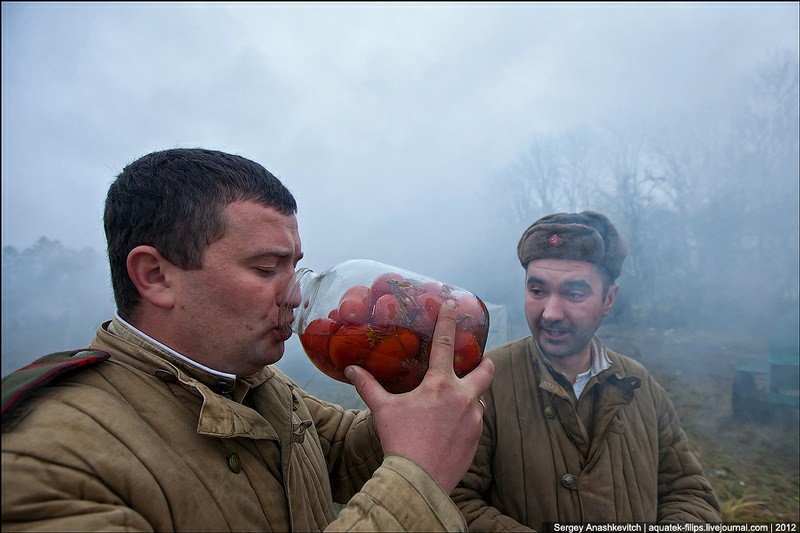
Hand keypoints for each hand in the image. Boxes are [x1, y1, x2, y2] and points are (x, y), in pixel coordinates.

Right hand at [345, 299, 494, 493]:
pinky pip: (475, 422)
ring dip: (470, 396)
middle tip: (479, 362)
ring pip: (479, 399)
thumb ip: (368, 386)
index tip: (453, 306)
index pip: (446, 344)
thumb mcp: (382, 410)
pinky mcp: (477, 439)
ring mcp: (474, 419)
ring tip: (454, 403)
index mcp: (441, 385)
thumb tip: (351, 369)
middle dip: (485, 363)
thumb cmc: (400, 441)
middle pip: (486, 370)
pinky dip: (466, 419)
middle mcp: (464, 397)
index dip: (449, 322)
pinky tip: (451, 428)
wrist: (419, 480)